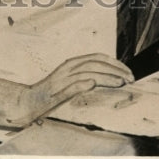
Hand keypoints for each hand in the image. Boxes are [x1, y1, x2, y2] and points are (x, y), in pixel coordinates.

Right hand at [12, 53, 133, 125]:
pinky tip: (91, 84)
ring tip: (120, 83)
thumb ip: (85, 78)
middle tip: (130, 78)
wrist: (28, 101)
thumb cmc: (51, 94)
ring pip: (87, 72)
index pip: (98, 57)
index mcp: (73, 63)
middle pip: (95, 63)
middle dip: (115, 69)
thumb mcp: (71, 82)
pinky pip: (69, 85)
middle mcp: (69, 67)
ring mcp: (62, 79)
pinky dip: (81, 83)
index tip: (128, 72)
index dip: (115, 63)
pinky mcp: (55, 91)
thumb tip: (105, 78)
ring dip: (105, 76)